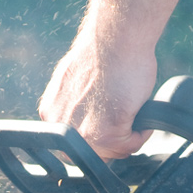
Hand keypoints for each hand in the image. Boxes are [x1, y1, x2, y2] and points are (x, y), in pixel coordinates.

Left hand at [38, 35, 156, 160]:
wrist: (114, 39)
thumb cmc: (102, 52)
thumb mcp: (74, 83)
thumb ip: (74, 104)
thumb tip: (88, 116)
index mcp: (51, 112)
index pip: (72, 143)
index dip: (94, 138)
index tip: (109, 128)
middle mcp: (62, 125)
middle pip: (91, 153)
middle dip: (110, 144)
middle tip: (125, 125)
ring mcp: (83, 132)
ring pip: (112, 153)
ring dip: (128, 138)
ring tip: (133, 115)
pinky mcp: (107, 133)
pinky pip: (131, 145)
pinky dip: (141, 134)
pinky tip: (140, 113)